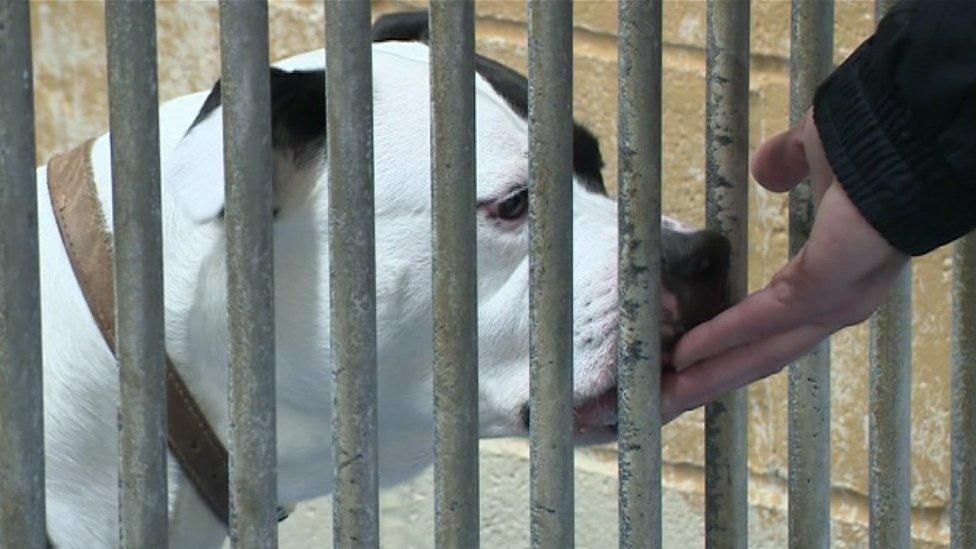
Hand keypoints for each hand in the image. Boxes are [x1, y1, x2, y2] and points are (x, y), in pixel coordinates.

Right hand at [661, 109, 908, 422]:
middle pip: (767, 354)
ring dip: (713, 373)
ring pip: (763, 351)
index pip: (780, 325)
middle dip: (715, 377)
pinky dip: (720, 338)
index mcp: (840, 276)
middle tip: (669, 395)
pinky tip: (685, 352)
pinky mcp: (820, 292)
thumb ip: (788, 162)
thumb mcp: (815, 151)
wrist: (904, 133)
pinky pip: (760, 320)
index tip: (693, 362)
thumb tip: (766, 171)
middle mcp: (839, 303)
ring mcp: (832, 303)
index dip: (736, 345)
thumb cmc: (870, 137)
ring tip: (668, 390)